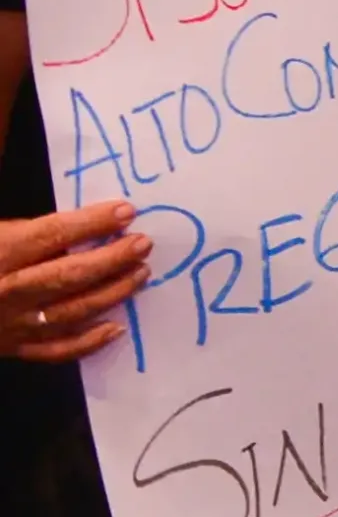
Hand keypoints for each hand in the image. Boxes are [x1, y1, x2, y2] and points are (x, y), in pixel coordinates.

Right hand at [0, 203, 150, 361]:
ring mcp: (8, 325)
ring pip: (68, 313)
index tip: (127, 211)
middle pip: (67, 276)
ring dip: (110, 294)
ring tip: (141, 274)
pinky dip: (87, 342)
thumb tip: (29, 166)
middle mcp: (4, 291)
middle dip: (111, 259)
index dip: (91, 222)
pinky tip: (116, 328)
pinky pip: (53, 351)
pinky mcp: (10, 348)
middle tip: (144, 243)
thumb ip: (13, 208)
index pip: (50, 235)